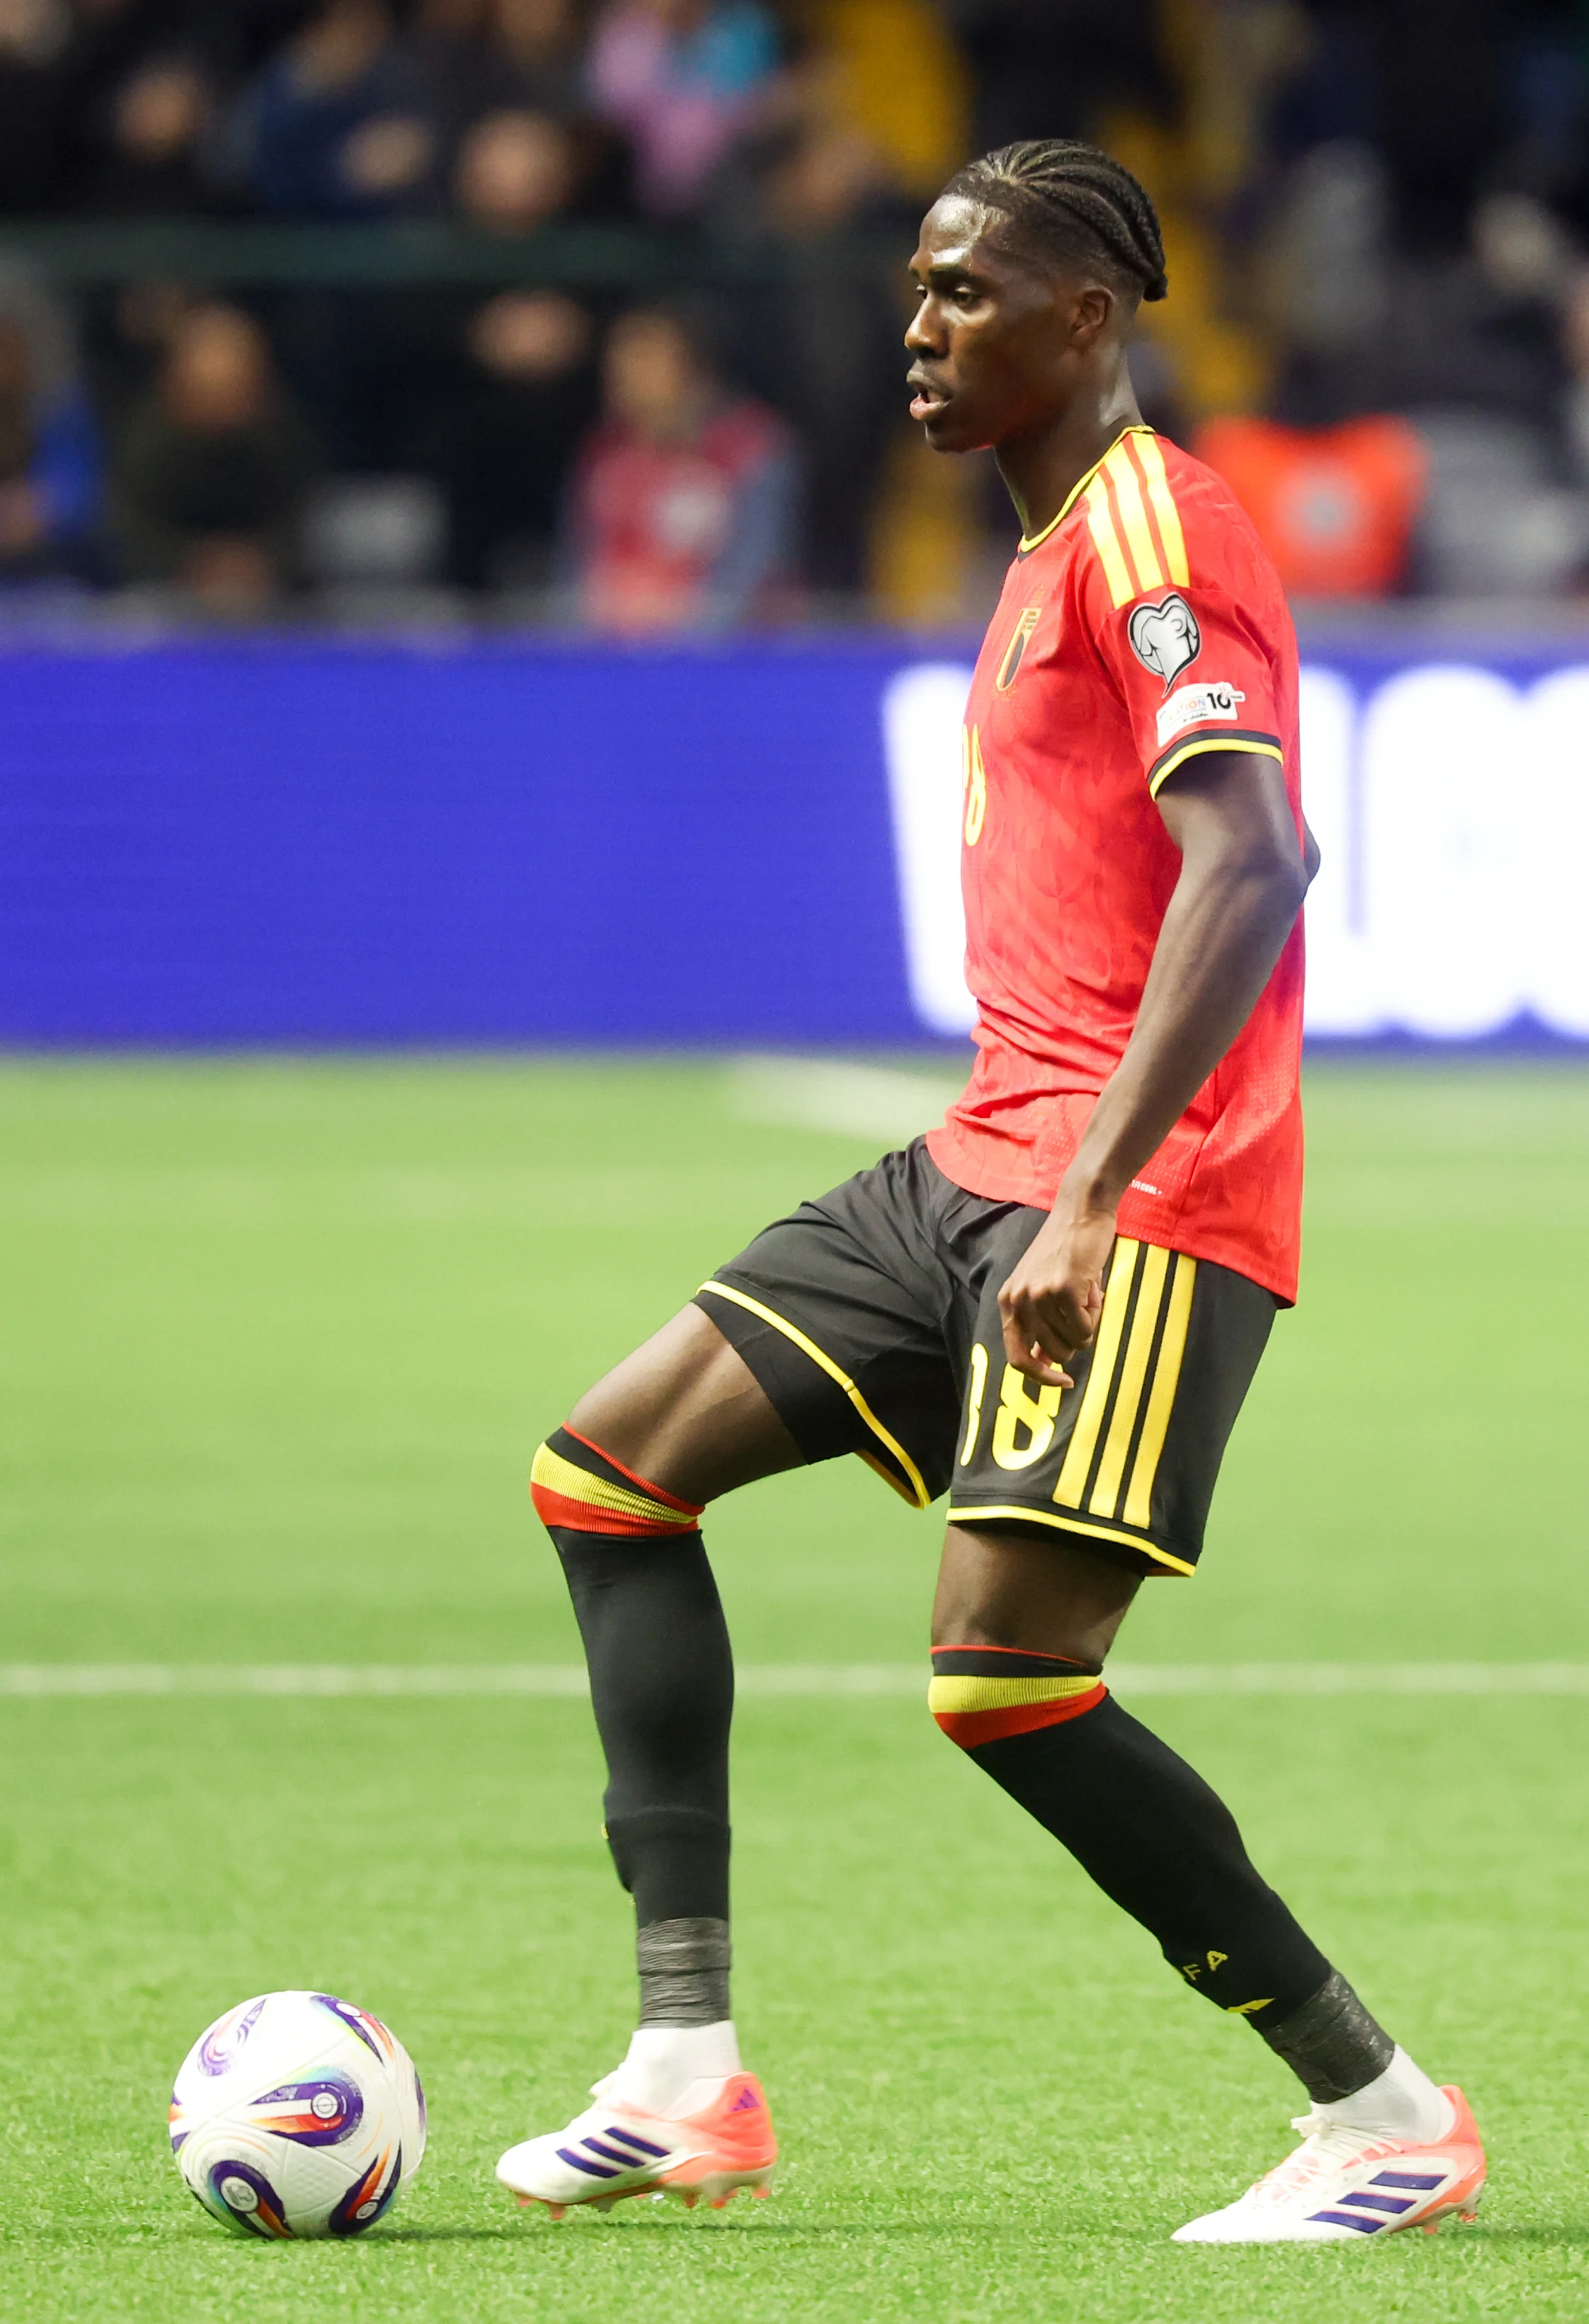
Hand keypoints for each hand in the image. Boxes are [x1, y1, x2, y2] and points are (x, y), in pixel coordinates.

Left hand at [997, 1196, 1116, 1386]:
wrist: (1081, 1211)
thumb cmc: (1067, 1251)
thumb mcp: (1043, 1289)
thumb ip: (1041, 1325)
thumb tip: (1045, 1362)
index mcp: (1009, 1301)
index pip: (1017, 1358)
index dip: (1042, 1377)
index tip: (1065, 1383)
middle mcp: (1018, 1301)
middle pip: (1053, 1354)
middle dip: (1075, 1340)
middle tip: (1082, 1308)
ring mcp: (1039, 1295)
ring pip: (1073, 1342)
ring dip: (1088, 1323)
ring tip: (1085, 1292)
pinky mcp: (1063, 1289)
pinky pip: (1086, 1327)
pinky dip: (1096, 1314)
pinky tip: (1092, 1287)